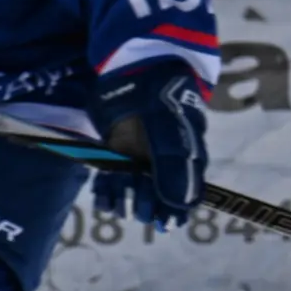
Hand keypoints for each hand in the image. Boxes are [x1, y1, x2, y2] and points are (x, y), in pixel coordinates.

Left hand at [90, 60, 209, 227]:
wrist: (134, 66)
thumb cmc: (160, 93)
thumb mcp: (170, 127)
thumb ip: (173, 165)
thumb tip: (180, 207)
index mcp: (185, 155)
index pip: (186, 191)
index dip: (176, 210)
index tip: (166, 224)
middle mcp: (162, 159)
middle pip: (157, 195)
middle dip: (148, 205)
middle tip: (140, 209)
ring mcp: (137, 155)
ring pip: (132, 189)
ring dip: (126, 201)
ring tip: (120, 206)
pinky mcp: (115, 151)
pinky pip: (111, 178)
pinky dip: (107, 192)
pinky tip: (104, 200)